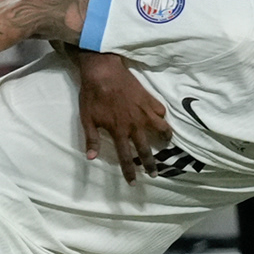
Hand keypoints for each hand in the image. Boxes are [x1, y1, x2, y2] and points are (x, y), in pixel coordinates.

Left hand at [75, 50, 170, 182]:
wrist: (103, 71)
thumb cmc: (92, 95)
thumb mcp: (87, 118)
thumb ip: (91, 138)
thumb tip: (91, 157)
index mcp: (119, 131)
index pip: (126, 157)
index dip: (129, 172)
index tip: (133, 182)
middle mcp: (135, 124)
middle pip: (146, 149)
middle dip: (151, 164)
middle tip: (155, 173)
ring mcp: (144, 111)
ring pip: (161, 129)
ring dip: (165, 138)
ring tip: (166, 144)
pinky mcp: (149, 99)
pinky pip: (161, 111)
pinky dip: (162, 118)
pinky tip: (161, 119)